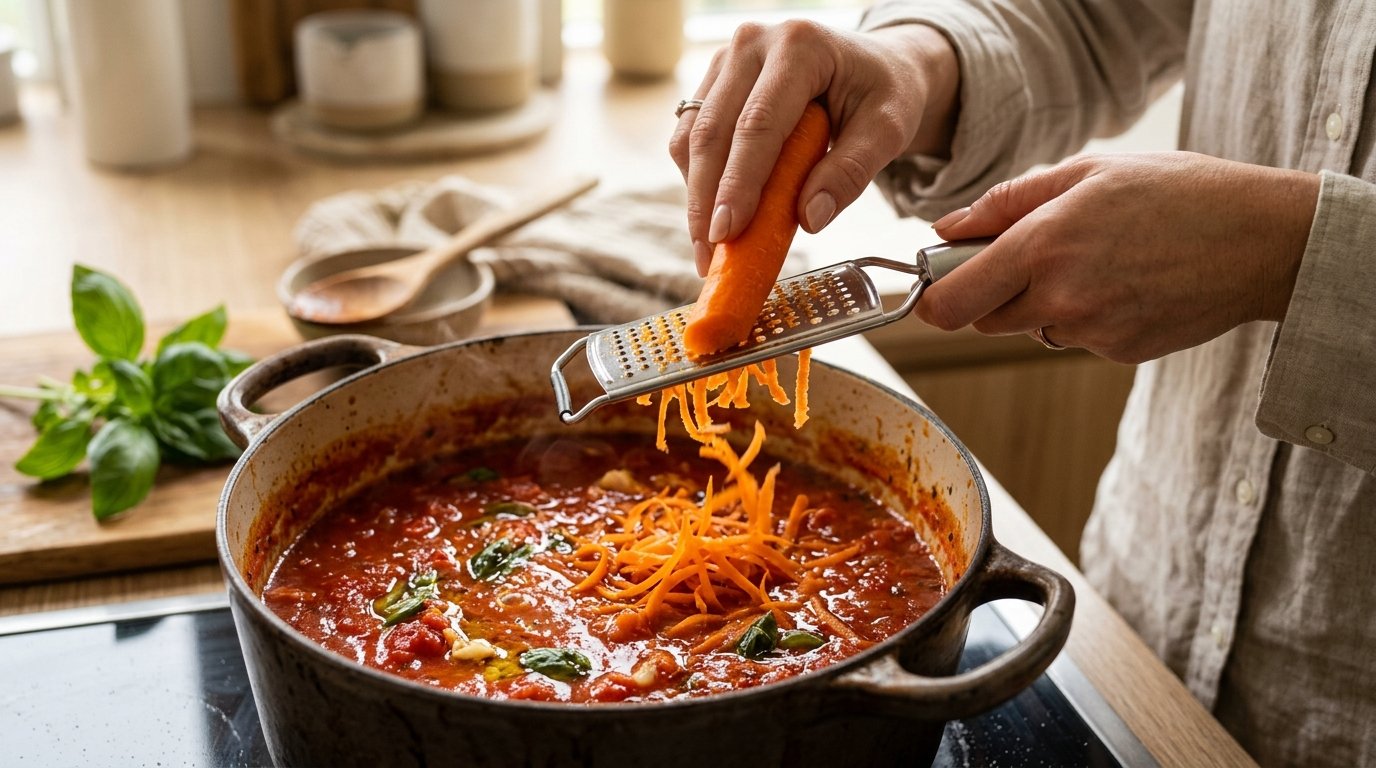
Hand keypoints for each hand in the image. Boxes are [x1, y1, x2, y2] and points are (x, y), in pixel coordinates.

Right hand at [669, 20, 959, 274]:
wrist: (877, 66)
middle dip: (706, 200)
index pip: (758, 123)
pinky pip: (691, 137)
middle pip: (713, 131)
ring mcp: (727, 60)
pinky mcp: (714, 82)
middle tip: (710, 256)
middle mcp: (754, 43)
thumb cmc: (884, 93)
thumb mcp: (888, 129)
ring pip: (692, 136)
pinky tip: (714, 215)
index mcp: (800, 46)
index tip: (726, 233)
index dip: (738, 183)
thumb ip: (852, 171)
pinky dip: (698, 181)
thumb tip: (810, 219)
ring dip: (696, 195)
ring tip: (709, 246)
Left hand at [920, 152, 1320, 362]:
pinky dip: (1087, 315)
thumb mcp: (1087, 172)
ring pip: (1031, 327)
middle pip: (983, 319)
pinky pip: (1075, 338)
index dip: (932, 298)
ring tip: (1099, 260)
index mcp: (1041, 246)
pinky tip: (1126, 283)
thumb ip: (1005, 202)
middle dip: (991, 292)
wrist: (1261, 240)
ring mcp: (1089, 331)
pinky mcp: (1117, 353)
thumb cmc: (1177, 193)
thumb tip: (943, 228)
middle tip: (1033, 254)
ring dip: (1043, 303)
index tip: (935, 284)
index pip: (950, 302)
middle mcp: (1059, 297)